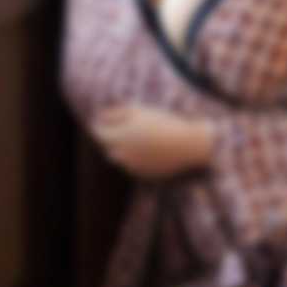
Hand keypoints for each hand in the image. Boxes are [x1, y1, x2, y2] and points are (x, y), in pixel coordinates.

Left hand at [90, 103, 215, 179]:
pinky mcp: (142, 175)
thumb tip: (100, 117)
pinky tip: (147, 148)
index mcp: (120, 136)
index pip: (98, 132)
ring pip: (117, 157)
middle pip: (106, 146)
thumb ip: (116, 113)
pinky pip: (131, 165)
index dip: (99, 125)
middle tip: (119, 127)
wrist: (188, 146)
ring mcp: (132, 166)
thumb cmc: (164, 123)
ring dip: (120, 148)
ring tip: (135, 138)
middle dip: (109, 137)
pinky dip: (134, 158)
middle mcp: (122, 154)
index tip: (103, 119)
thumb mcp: (139, 110)